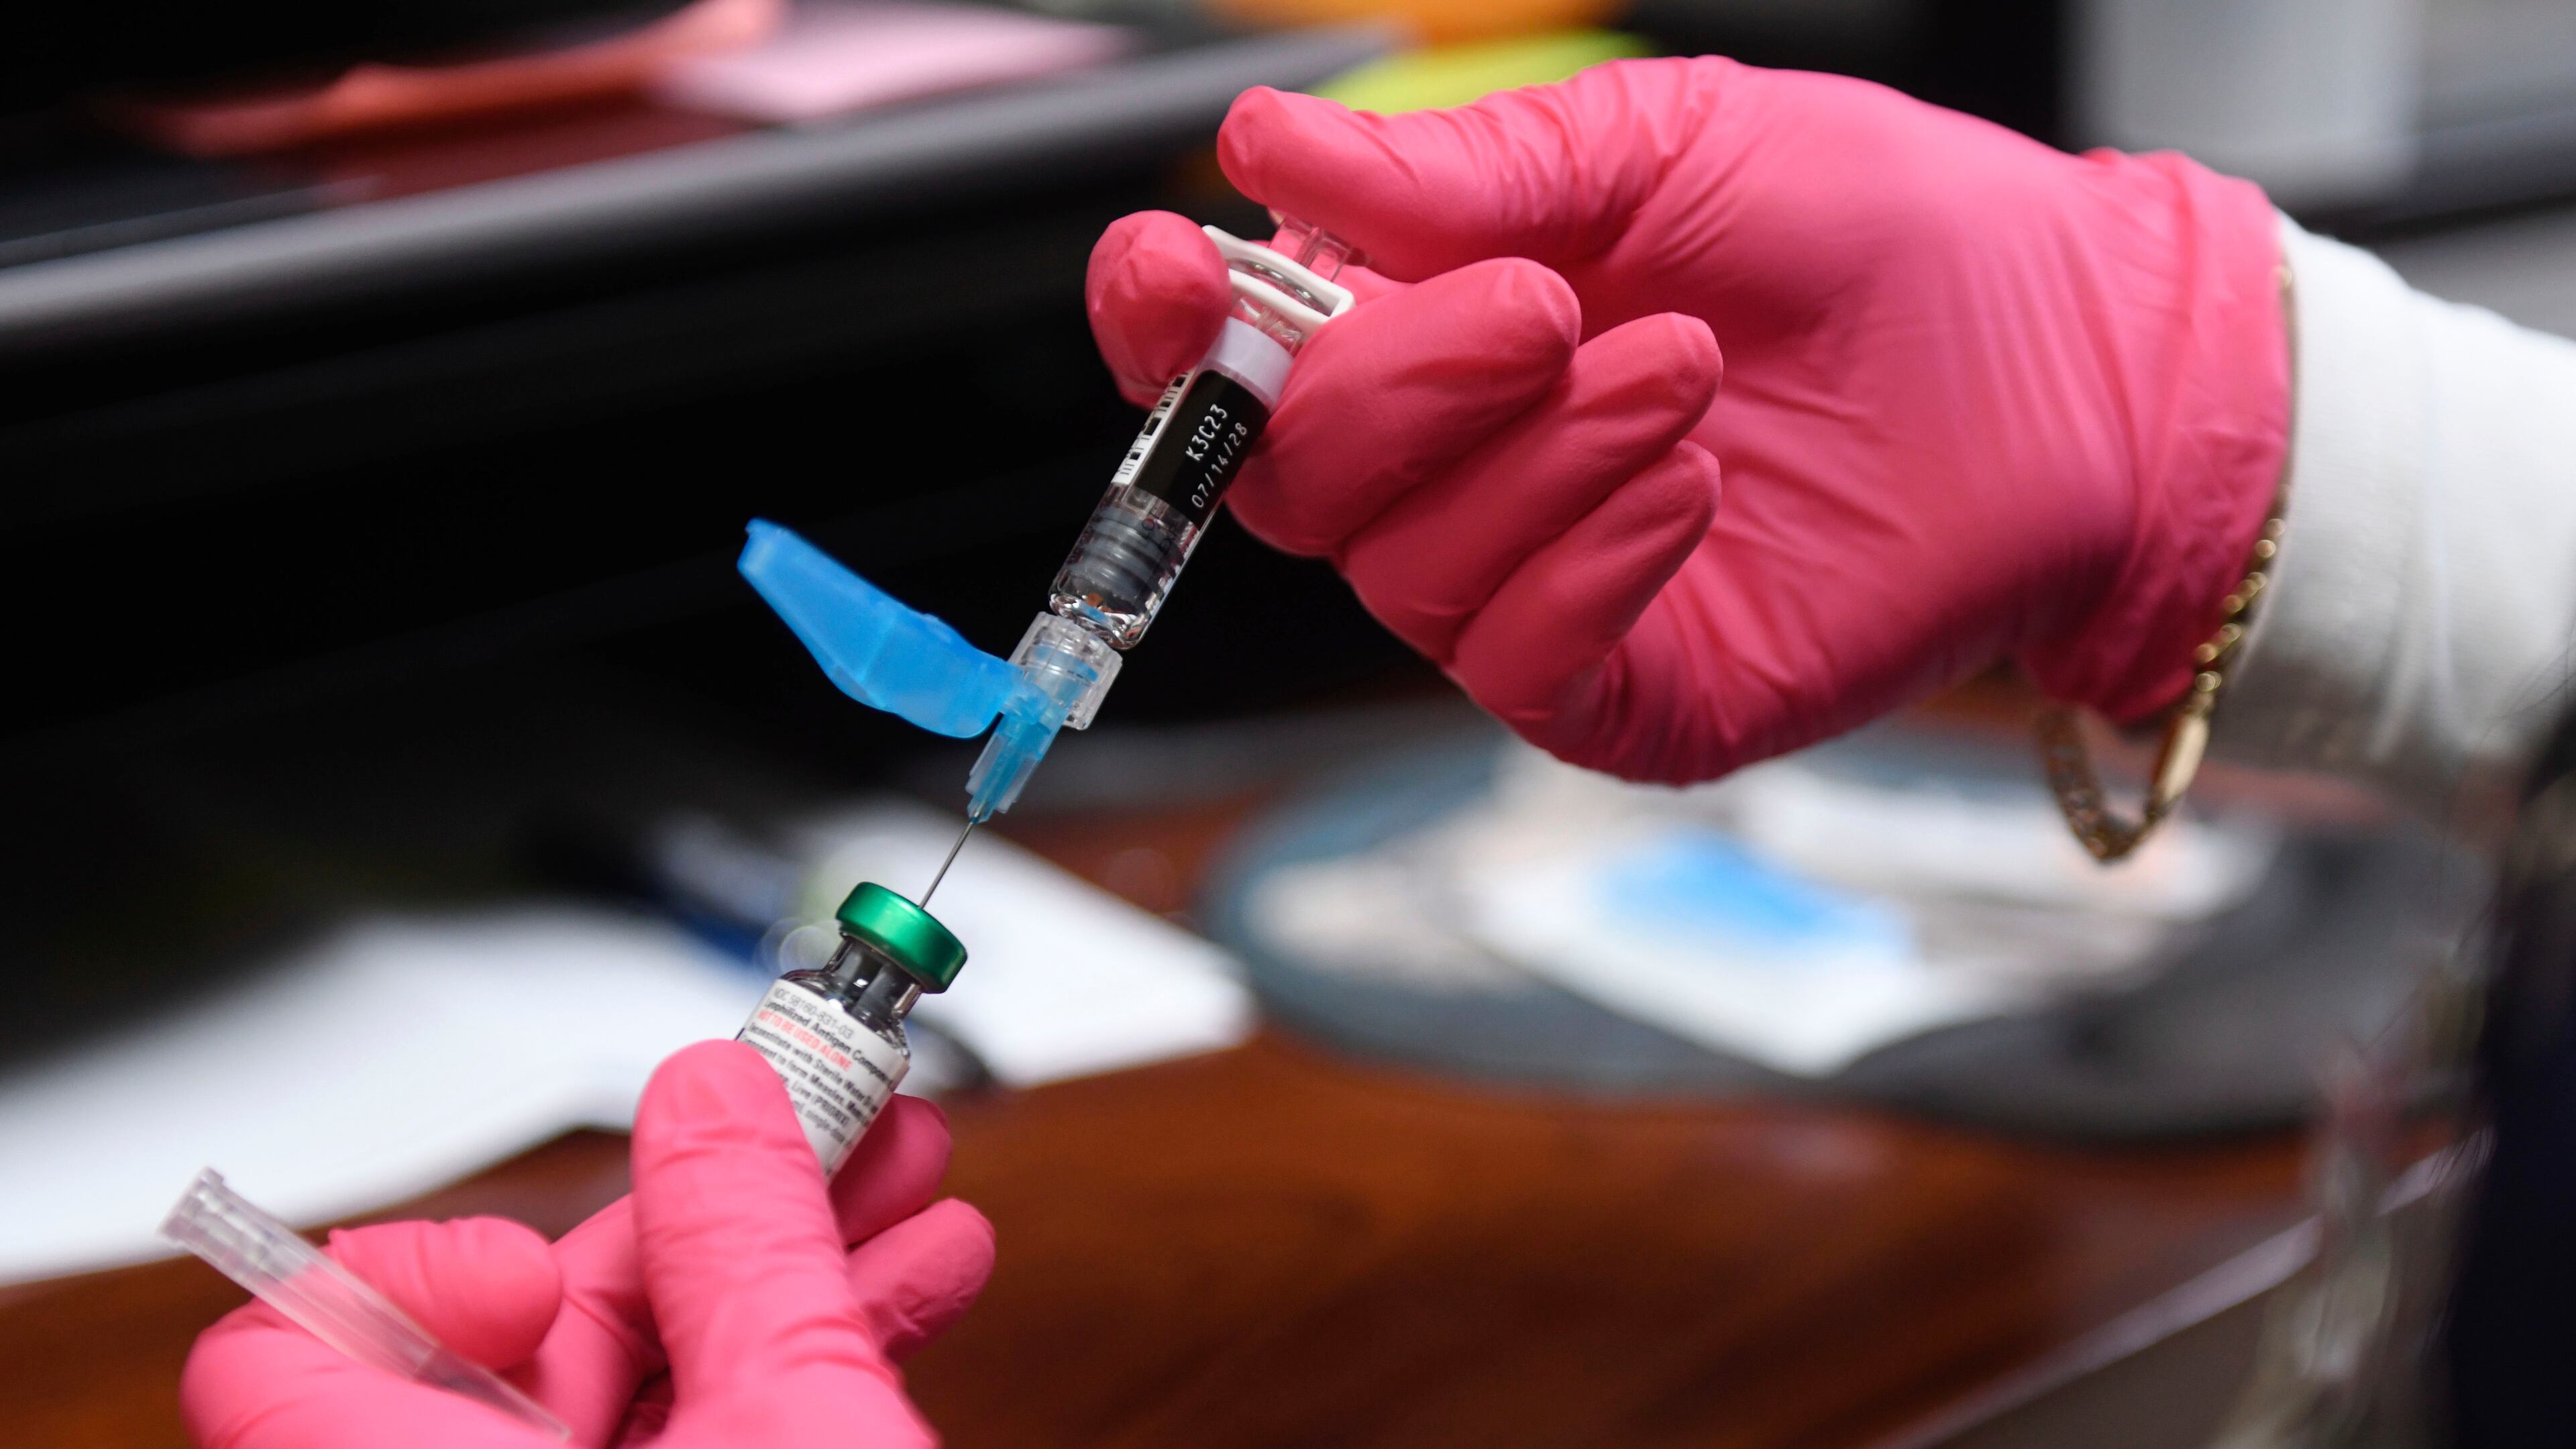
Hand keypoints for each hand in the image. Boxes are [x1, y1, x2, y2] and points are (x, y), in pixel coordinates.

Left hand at [180, 1042, 993, 1447]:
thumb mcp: (790, 1424)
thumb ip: (748, 1249)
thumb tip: (718, 1094)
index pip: (289, 1352)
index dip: (420, 1266)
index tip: (550, 1240)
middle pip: (545, 1329)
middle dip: (715, 1199)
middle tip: (825, 1103)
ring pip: (663, 1369)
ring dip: (799, 1254)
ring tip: (909, 1163)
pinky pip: (725, 1424)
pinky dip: (821, 1348)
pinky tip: (921, 1274)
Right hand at [1088, 60, 2288, 781]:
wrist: (2073, 368)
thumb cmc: (1884, 239)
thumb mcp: (1666, 143)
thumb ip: (1462, 169)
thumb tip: (1264, 148)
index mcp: (1436, 327)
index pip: (1238, 363)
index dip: (1170, 329)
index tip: (1173, 267)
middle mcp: (1459, 472)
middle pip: (1289, 482)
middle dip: (1388, 385)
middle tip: (1543, 305)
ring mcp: (1534, 593)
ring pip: (1400, 572)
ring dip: (1528, 459)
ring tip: (1681, 370)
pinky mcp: (1622, 696)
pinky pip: (1517, 661)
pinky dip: (1585, 560)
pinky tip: (1689, 486)